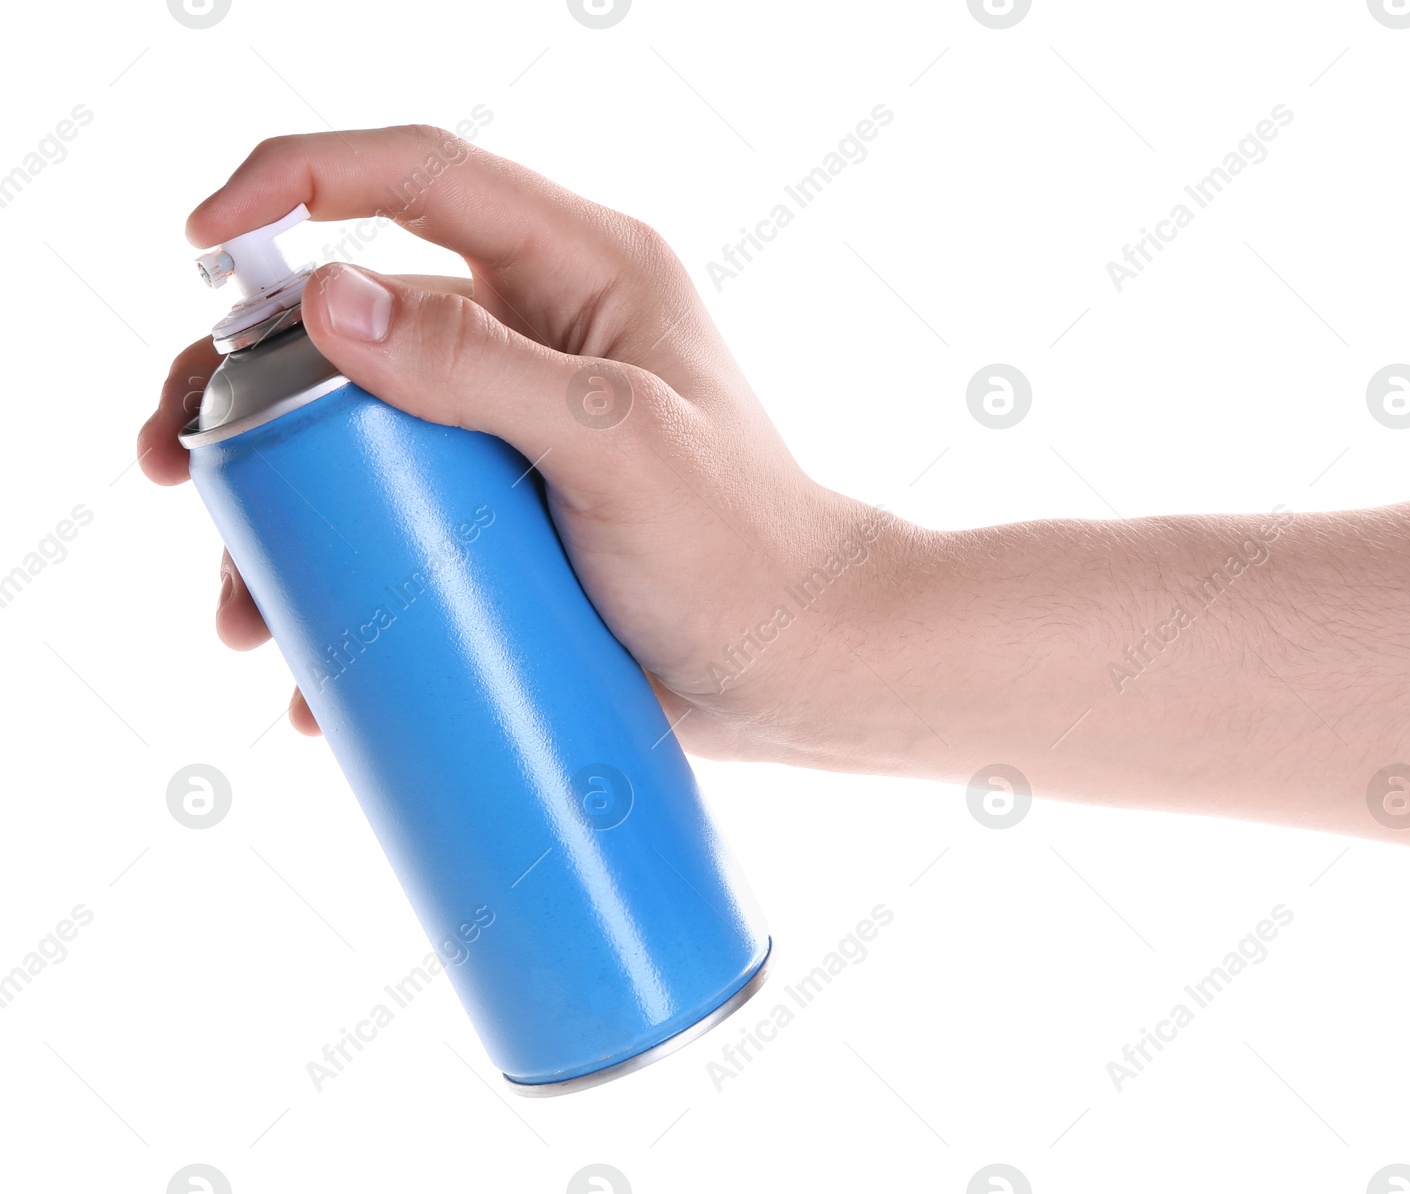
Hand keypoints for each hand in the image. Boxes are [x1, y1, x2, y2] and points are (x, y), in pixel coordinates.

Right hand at [139, 125, 912, 763]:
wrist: (795, 665)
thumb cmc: (743, 548)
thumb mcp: (619, 445)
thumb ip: (484, 366)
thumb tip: (326, 299)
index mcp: (582, 270)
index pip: (419, 174)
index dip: (297, 179)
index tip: (202, 233)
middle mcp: (536, 330)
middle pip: (352, 308)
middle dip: (242, 376)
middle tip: (173, 457)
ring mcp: (510, 423)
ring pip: (353, 422)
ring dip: (270, 497)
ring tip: (241, 608)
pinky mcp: (499, 508)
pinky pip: (388, 510)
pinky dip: (332, 567)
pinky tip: (303, 650)